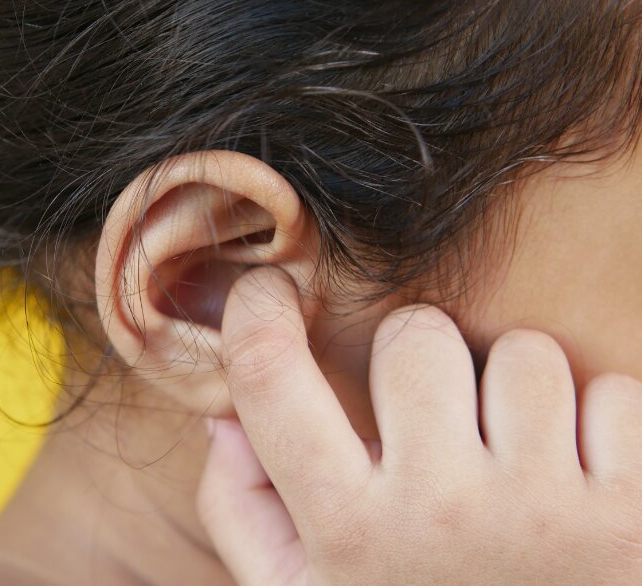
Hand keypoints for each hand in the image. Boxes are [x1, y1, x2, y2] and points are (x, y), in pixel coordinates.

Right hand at [197, 267, 641, 584]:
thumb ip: (245, 510)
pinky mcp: (637, 518)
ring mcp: (545, 516)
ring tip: (511, 462)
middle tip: (433, 423)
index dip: (255, 310)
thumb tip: (225, 414)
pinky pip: (613, 394)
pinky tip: (577, 484)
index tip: (268, 294)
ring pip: (523, 355)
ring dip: (513, 397)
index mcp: (345, 532)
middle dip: (419, 365)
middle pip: (415, 336)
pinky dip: (599, 428)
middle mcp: (439, 515)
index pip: (268, 377)